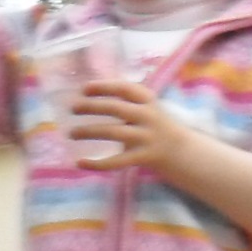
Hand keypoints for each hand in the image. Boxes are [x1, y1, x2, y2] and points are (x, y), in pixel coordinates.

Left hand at [69, 80, 209, 172]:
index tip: (84, 88)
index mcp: (148, 100)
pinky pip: (116, 161)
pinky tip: (79, 162)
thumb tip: (87, 96)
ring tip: (71, 133)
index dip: (104, 86)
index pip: (125, 88)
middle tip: (72, 108)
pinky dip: (97, 163)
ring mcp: (146, 137)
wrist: (180, 150)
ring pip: (113, 133)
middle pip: (116, 108)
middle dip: (92, 107)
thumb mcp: (145, 107)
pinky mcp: (143, 157)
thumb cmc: (153, 125)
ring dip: (89, 132)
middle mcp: (148, 116)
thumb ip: (124, 101)